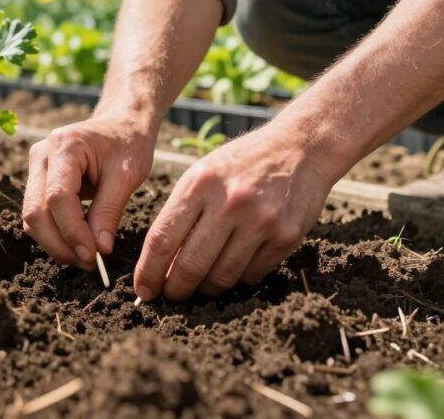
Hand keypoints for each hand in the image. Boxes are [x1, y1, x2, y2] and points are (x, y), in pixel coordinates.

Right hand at [22, 116, 155, 269]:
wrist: (121, 125)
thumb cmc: (128, 144)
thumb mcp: (127, 175)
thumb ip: (109, 211)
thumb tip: (98, 250)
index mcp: (64, 146)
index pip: (57, 197)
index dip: (73, 232)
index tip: (94, 256)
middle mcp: (41, 154)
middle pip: (35, 211)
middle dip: (60, 244)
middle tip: (88, 264)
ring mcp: (36, 167)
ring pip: (32, 217)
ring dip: (55, 243)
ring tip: (86, 257)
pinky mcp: (38, 180)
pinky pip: (38, 214)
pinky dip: (55, 234)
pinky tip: (78, 244)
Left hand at [133, 124, 337, 300]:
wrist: (300, 148)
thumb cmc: (241, 164)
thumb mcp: (202, 174)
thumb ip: (181, 213)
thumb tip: (159, 263)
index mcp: (199, 184)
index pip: (163, 238)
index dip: (148, 271)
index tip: (144, 290)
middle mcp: (229, 202)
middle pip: (191, 265)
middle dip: (176, 289)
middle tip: (172, 295)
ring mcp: (260, 220)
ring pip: (222, 276)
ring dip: (207, 288)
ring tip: (202, 284)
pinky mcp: (286, 236)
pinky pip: (252, 274)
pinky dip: (238, 278)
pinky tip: (234, 266)